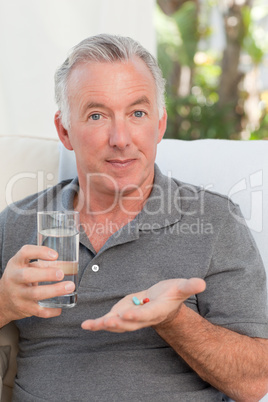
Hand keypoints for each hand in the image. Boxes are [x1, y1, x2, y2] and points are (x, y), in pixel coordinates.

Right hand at [0, 245, 74, 323]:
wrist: (3, 300)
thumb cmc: (20, 278)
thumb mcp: (25, 266)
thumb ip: (43, 263)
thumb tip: (69, 264)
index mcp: (16, 263)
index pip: (25, 252)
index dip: (40, 252)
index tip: (56, 255)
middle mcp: (14, 278)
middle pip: (27, 275)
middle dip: (46, 274)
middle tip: (61, 273)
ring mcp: (18, 295)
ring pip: (35, 294)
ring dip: (54, 290)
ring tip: (70, 286)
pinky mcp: (23, 308)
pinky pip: (38, 311)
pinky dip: (51, 310)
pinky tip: (60, 307)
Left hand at [81, 278, 205, 332]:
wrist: (162, 302)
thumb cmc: (172, 294)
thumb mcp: (181, 287)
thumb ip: (190, 286)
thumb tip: (202, 283)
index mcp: (157, 310)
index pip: (146, 314)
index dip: (137, 315)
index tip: (127, 314)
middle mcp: (142, 318)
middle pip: (129, 323)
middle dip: (119, 323)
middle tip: (108, 321)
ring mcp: (130, 318)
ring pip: (117, 325)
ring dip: (105, 325)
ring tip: (93, 325)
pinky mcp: (121, 314)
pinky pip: (108, 321)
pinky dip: (97, 324)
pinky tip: (86, 325)